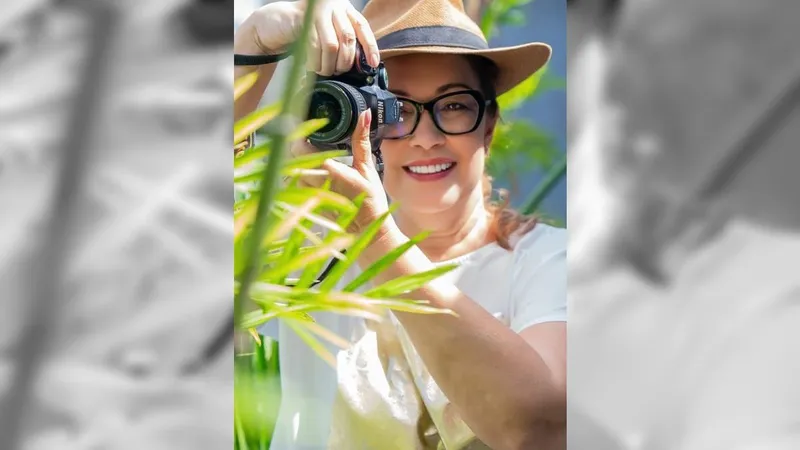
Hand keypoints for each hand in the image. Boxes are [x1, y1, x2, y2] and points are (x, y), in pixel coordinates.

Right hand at [237, 0, 379, 75]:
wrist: (281, 21)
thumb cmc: (309, 32)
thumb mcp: (331, 33)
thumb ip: (345, 43)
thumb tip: (362, 65)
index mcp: (345, 9)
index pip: (362, 27)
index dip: (370, 46)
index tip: (373, 64)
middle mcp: (334, 6)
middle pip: (348, 38)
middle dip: (345, 61)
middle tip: (338, 72)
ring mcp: (319, 11)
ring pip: (331, 44)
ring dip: (329, 64)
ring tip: (325, 71)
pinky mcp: (304, 19)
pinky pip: (314, 46)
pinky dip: (315, 61)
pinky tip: (313, 67)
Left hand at [291, 110, 389, 234]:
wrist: (367, 231)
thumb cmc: (370, 201)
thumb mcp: (368, 167)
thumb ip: (361, 140)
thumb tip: (364, 115)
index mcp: (328, 170)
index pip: (300, 147)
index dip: (300, 136)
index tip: (307, 129)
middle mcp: (313, 182)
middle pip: (293, 158)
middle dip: (299, 148)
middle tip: (310, 140)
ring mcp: (308, 194)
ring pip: (292, 171)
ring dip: (299, 163)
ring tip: (313, 158)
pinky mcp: (307, 202)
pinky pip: (296, 185)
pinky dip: (301, 177)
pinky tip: (314, 176)